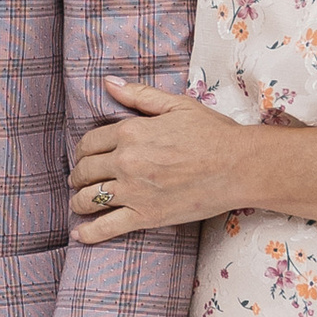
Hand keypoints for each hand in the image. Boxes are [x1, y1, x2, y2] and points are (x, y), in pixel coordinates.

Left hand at [71, 77, 251, 240]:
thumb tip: (109, 82)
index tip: (83, 157)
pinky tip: (79, 233)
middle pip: (85, 170)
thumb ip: (139, 95)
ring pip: (90, 198)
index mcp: (130, 132)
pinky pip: (107, 227)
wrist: (239, 167)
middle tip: (78, 180)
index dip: (82, 151)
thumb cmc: (213, 133)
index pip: (89, 142)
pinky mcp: (145, 216)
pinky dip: (89, 232)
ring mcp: (133, 191)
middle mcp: (125, 161)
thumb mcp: (176, 104)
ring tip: (78, 203)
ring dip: (78, 201)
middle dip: (78, 175)